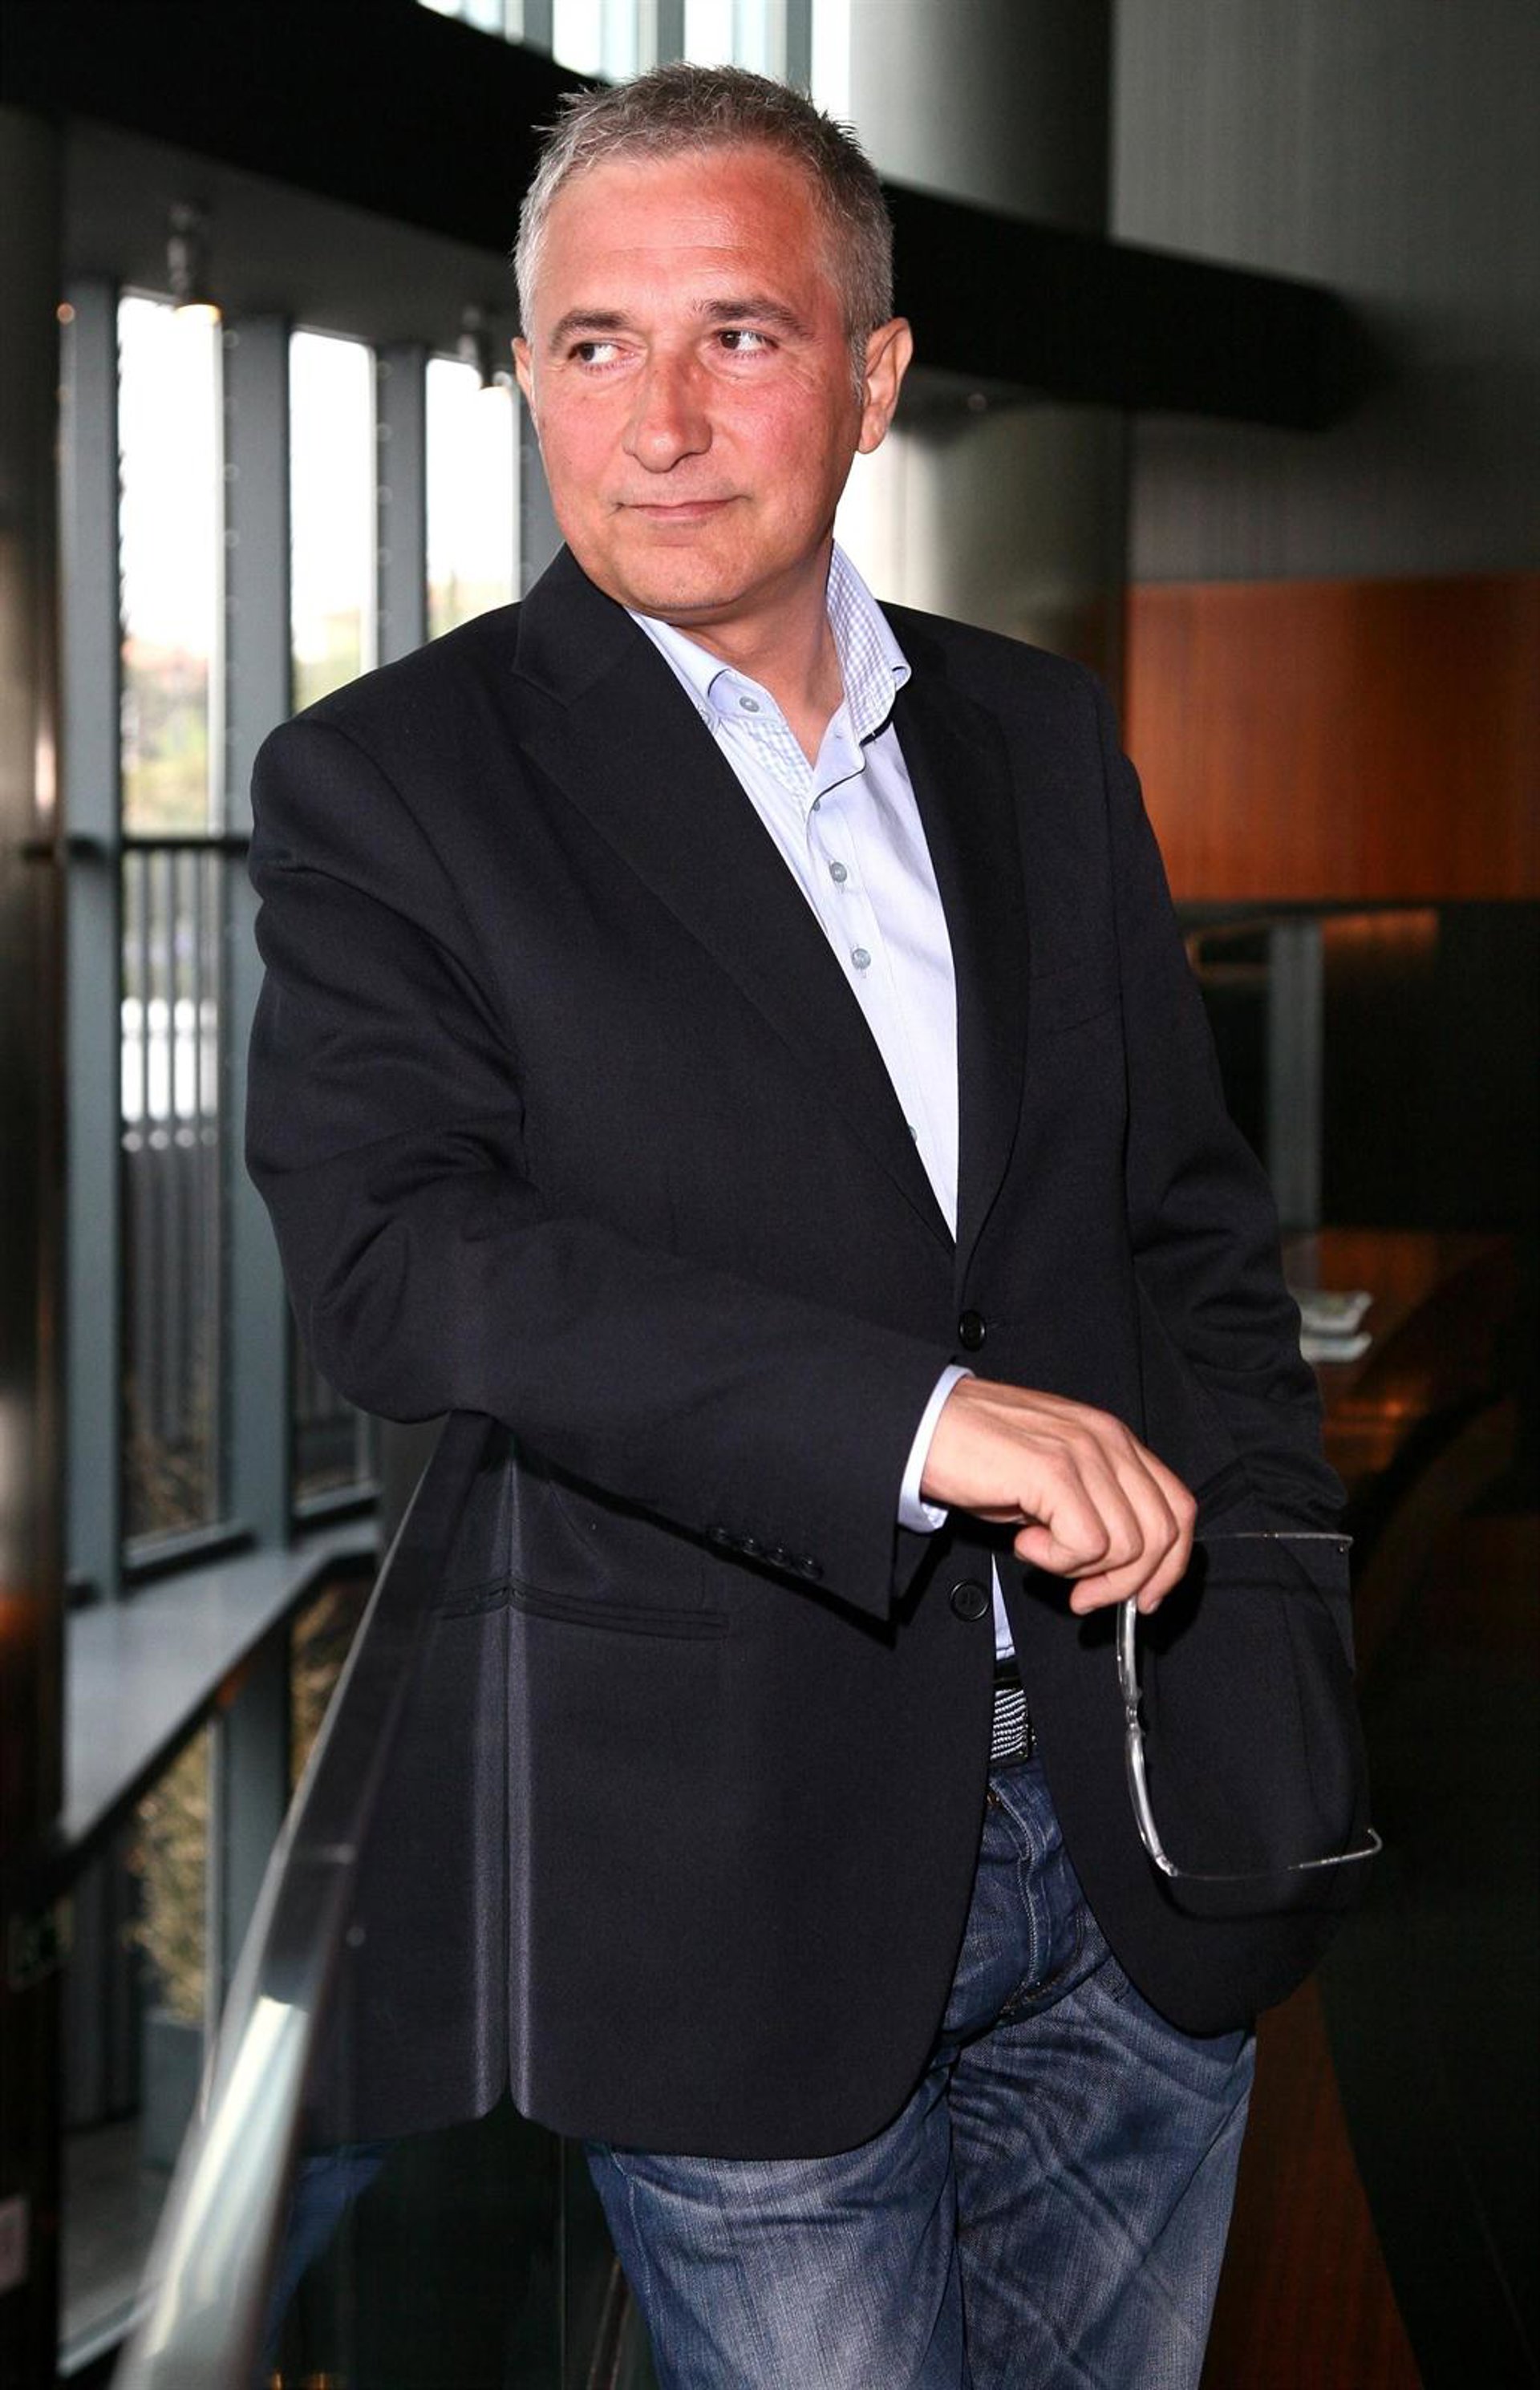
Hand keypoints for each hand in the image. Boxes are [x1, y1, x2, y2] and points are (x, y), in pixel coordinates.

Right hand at [919, 1379, 1195, 1613]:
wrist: (923, 1425)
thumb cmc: (976, 1451)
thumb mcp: (1052, 1479)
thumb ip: (1094, 1508)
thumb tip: (1120, 1568)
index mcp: (1112, 1440)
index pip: (1177, 1508)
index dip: (1168, 1564)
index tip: (1143, 1597)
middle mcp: (1107, 1440)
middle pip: (1162, 1533)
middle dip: (1126, 1583)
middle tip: (1084, 1594)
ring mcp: (1084, 1453)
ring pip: (1127, 1545)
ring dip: (1081, 1568)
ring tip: (1038, 1548)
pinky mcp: (1054, 1472)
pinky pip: (1087, 1544)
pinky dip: (1057, 1560)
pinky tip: (1025, 1540)